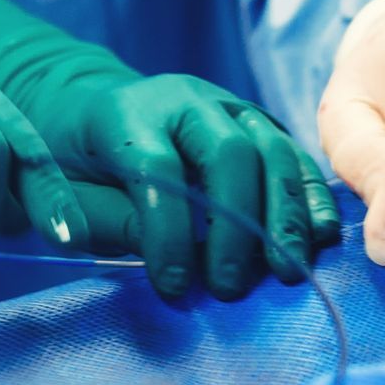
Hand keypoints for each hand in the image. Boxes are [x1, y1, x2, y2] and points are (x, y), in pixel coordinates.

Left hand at [0, 0, 338, 299]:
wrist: (95, 109)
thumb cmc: (78, 161)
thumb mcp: (67, 191)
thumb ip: (103, 220)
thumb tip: (150, 259)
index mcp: (126, 112)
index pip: (157, 168)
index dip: (168, 232)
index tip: (173, 286)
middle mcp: (184, 99)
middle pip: (229, 152)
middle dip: (236, 227)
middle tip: (229, 286)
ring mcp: (228, 104)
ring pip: (271, 149)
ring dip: (284, 215)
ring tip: (284, 272)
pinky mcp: (258, 120)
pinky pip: (294, 153)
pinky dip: (311, 195)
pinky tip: (318, 237)